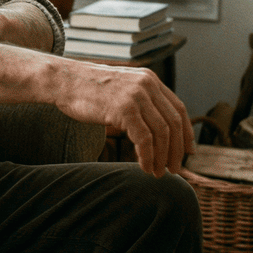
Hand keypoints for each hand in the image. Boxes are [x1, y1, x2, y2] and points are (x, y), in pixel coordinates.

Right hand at [55, 61, 194, 177]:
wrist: (63, 80)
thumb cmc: (88, 89)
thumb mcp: (121, 89)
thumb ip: (140, 101)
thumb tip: (155, 127)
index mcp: (150, 79)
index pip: (178, 108)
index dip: (186, 132)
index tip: (188, 151)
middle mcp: (147, 85)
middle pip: (174, 123)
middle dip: (177, 150)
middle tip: (175, 169)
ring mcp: (136, 96)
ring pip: (162, 133)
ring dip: (162, 157)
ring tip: (158, 172)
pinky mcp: (124, 108)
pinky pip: (144, 139)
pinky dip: (148, 156)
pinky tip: (145, 167)